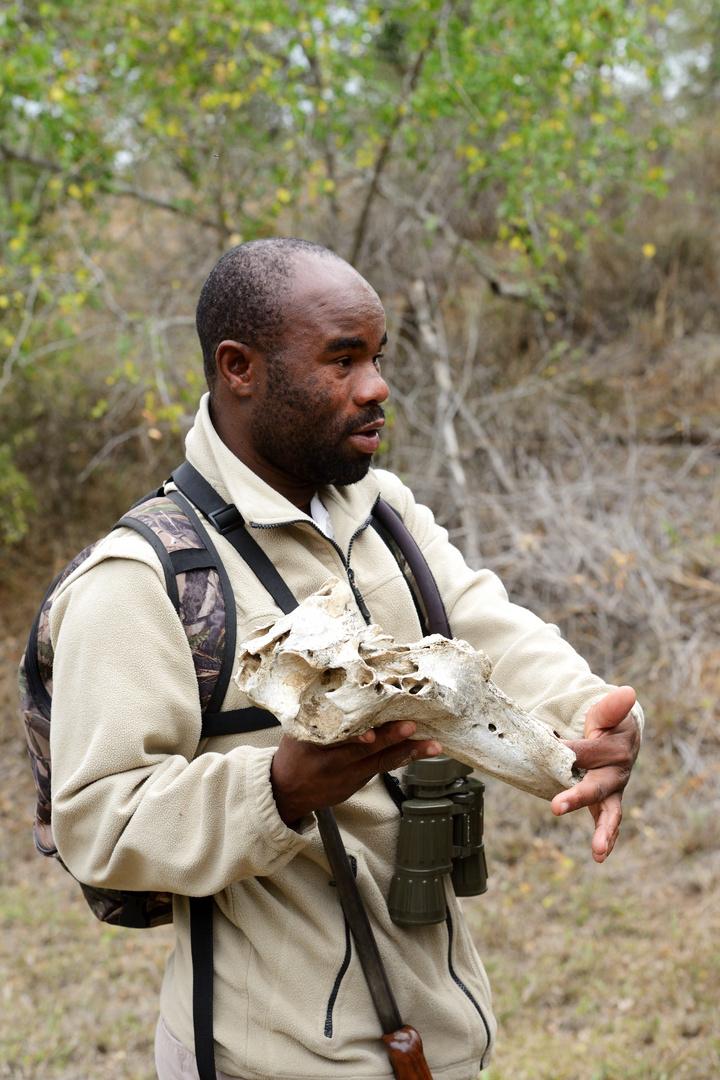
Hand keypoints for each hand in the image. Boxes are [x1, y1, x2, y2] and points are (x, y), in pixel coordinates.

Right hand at [271, 721, 441, 825]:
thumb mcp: (297, 730)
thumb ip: (318, 712)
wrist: (286, 792)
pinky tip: (422, 751)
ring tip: (431, 745)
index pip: (335, 736)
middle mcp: (331, 761)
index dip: (353, 735)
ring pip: (381, 761)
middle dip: (389, 737)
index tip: (369, 731)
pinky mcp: (358, 782)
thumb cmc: (294, 753)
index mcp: (313, 744)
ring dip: (409, 751)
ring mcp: (347, 775)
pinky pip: (384, 768)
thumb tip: (342, 680)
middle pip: (363, 749)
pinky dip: (404, 758)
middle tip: (411, 726)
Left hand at [550, 685, 639, 863]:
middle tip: (556, 806)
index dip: (570, 752)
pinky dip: (606, 840)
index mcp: (614, 748)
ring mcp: (613, 792)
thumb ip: (611, 706)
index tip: (554, 752)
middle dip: (577, 797)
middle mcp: (616, 773)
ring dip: (603, 832)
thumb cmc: (607, 725)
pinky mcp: (606, 804)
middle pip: (596, 786)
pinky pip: (608, 823)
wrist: (620, 740)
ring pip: (609, 813)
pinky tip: (600, 856)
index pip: (588, 752)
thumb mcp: (606, 713)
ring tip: (598, 851)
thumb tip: (627, 692)